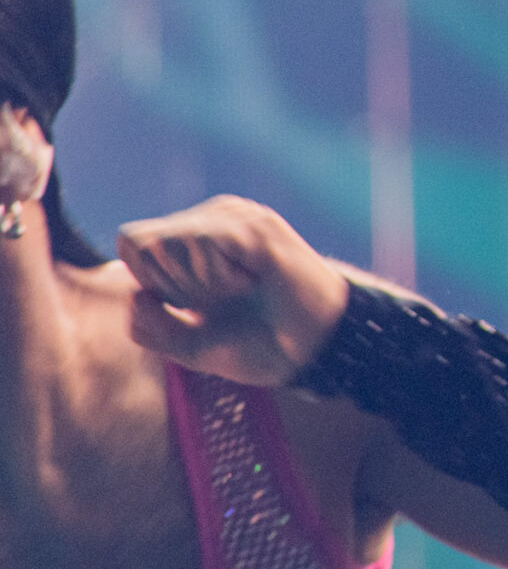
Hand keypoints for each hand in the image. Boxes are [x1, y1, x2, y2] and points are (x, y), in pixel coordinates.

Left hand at [119, 196, 351, 385]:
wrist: (314, 350)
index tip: (190, 305)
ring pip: (168, 241)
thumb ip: (151, 329)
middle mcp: (215, 218)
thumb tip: (137, 295)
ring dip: (195, 284)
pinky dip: (216, 278)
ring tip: (238, 291)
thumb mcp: (191, 345)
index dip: (148, 281)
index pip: (132, 241)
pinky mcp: (255, 228)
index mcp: (197, 237)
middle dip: (170, 287)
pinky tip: (250, 283)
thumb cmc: (261, 343)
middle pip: (142, 243)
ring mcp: (237, 218)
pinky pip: (202, 243)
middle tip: (218, 301)